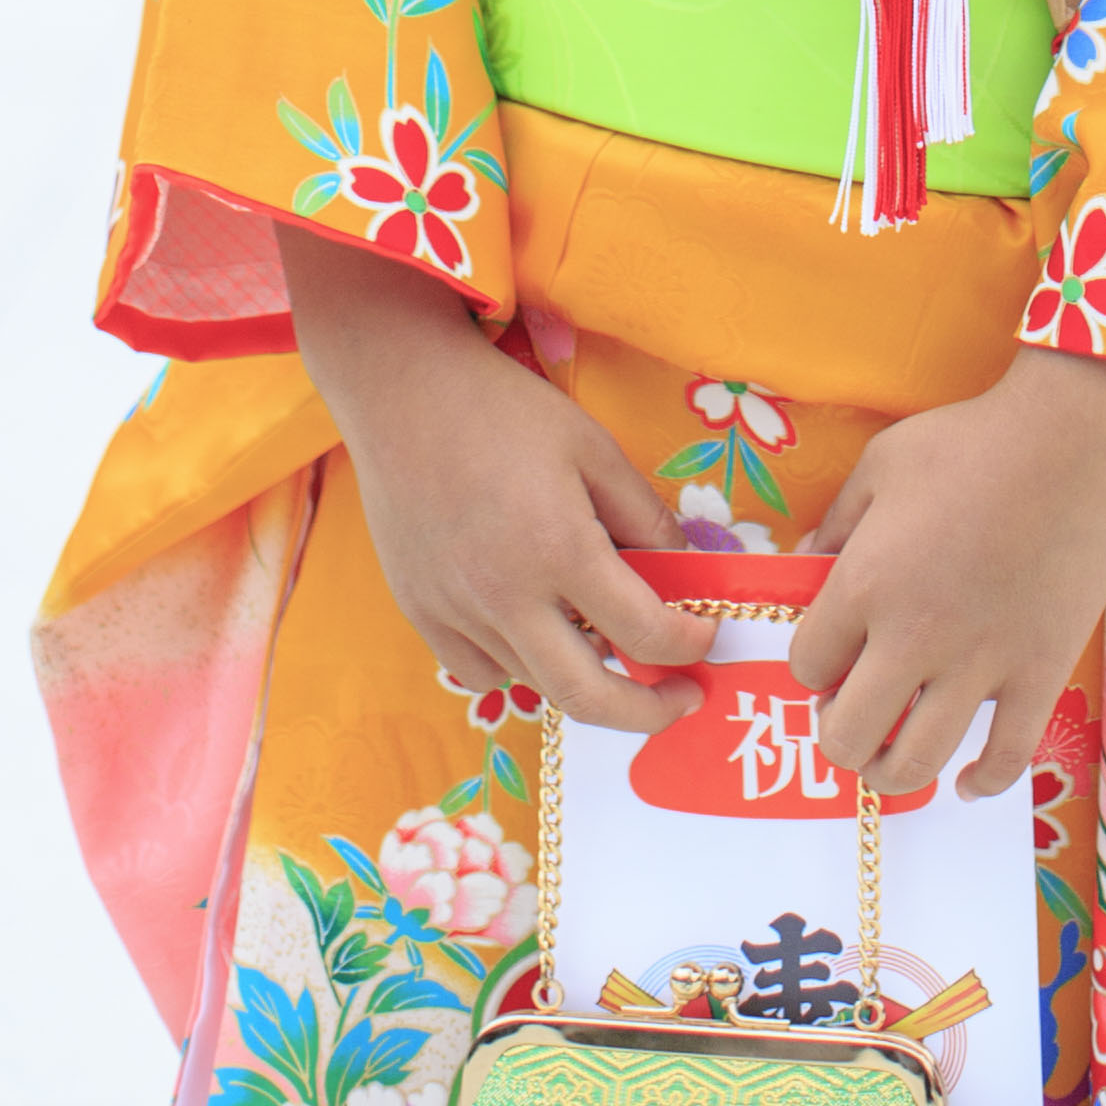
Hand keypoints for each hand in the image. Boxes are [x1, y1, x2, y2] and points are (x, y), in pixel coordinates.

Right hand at [284, 225, 707, 735]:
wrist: (401, 392)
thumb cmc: (504, 409)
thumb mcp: (592, 447)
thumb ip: (642, 515)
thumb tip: (681, 571)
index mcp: (560, 549)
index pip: (642, 633)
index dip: (687, 646)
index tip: (704, 640)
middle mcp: (507, 598)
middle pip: (587, 698)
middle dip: (648, 713)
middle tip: (681, 701)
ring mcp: (457, 613)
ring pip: (534, 682)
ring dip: (582, 675)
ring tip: (605, 642)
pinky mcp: (420, 613)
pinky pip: (480, 671)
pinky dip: (518, 665)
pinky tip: (531, 626)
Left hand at [797, 343, 1105, 799]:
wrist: (1069, 442)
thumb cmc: (967, 444)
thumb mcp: (879, 465)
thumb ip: (835, 523)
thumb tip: (805, 567)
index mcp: (866, 584)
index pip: (807, 665)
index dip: (812, 666)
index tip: (830, 656)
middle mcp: (915, 638)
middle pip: (849, 734)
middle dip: (839, 734)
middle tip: (853, 715)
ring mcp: (980, 664)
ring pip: (918, 762)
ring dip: (891, 772)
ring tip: (892, 755)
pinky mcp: (1039, 674)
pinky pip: (1007, 758)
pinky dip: (983, 782)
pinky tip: (967, 780)